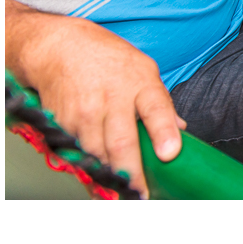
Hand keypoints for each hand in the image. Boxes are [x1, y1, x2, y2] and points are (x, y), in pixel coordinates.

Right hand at [7, 5, 184, 198]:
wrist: (60, 47)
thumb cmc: (110, 60)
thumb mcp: (145, 70)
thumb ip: (162, 104)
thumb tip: (182, 131)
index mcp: (141, 84)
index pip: (156, 110)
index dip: (164, 133)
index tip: (170, 154)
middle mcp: (112, 99)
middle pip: (122, 143)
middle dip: (133, 174)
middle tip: (143, 196)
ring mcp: (84, 112)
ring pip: (98, 155)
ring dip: (110, 177)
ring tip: (124, 195)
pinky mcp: (62, 124)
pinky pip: (78, 154)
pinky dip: (89, 168)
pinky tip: (99, 176)